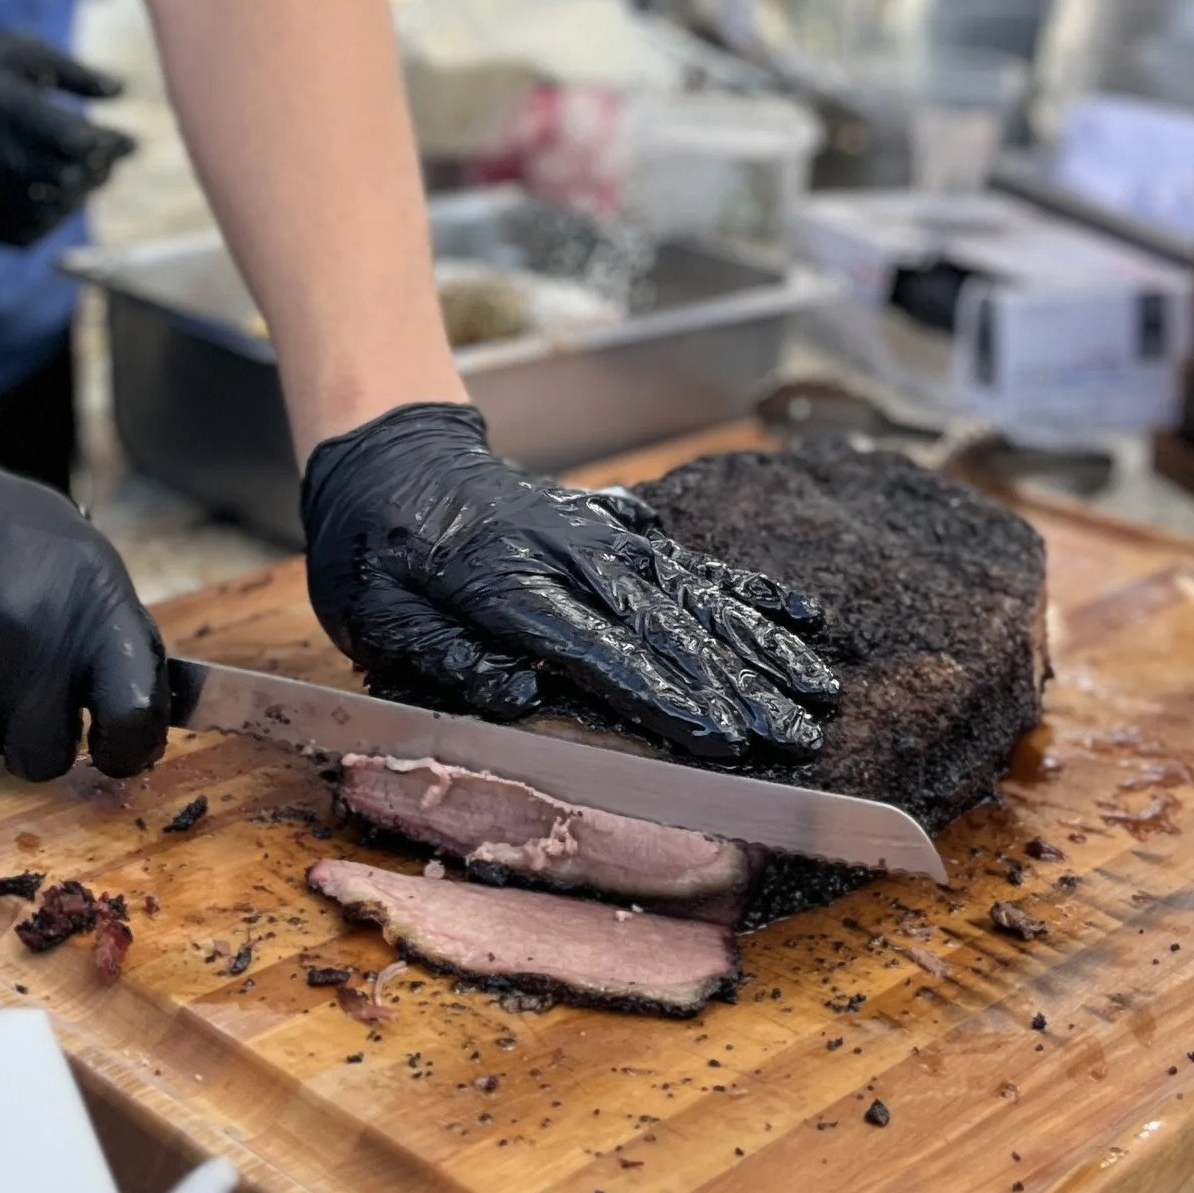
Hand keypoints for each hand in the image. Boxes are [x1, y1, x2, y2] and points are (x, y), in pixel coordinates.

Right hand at [0, 30, 132, 244]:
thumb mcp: (14, 52)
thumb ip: (72, 72)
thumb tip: (122, 92)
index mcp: (7, 110)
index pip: (79, 143)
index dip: (113, 146)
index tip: (130, 141)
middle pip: (69, 180)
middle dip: (99, 170)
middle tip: (109, 158)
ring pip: (49, 213)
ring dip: (77, 198)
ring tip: (84, 178)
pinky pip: (20, 235)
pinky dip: (47, 223)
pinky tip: (53, 201)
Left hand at [300, 400, 837, 765]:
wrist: (390, 453)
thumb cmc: (374, 548)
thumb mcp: (376, 613)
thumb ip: (444, 656)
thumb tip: (519, 700)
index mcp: (505, 582)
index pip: (598, 649)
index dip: (663, 696)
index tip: (721, 739)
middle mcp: (568, 553)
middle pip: (666, 624)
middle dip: (738, 685)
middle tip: (797, 737)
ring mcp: (599, 535)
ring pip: (694, 592)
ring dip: (759, 642)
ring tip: (819, 686)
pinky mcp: (615, 528)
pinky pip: (691, 561)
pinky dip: (747, 589)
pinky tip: (800, 615)